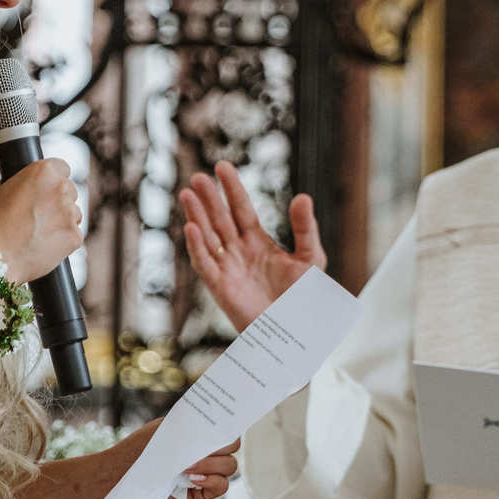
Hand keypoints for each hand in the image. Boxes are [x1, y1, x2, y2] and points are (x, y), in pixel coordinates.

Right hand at [0, 157, 84, 282]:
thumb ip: (10, 183)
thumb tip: (16, 186)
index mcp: (43, 172)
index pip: (61, 167)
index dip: (51, 178)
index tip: (45, 188)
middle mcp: (61, 189)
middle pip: (69, 190)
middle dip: (57, 200)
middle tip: (38, 214)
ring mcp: (71, 214)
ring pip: (73, 213)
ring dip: (61, 219)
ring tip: (38, 232)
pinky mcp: (75, 237)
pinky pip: (74, 234)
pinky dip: (62, 239)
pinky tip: (44, 245)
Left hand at [116, 423, 239, 498]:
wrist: (118, 475)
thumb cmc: (139, 450)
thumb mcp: (166, 429)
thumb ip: (193, 426)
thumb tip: (216, 423)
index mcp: (198, 436)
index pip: (226, 428)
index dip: (230, 426)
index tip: (222, 426)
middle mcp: (204, 454)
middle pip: (233, 447)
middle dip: (221, 445)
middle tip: (201, 448)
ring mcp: (203, 475)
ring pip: (230, 466)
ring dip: (212, 464)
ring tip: (188, 466)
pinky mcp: (198, 495)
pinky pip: (221, 486)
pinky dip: (212, 480)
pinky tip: (193, 479)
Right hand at [178, 163, 324, 329]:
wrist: (294, 331)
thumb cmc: (303, 298)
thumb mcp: (310, 258)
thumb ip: (305, 228)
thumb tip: (302, 196)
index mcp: (258, 241)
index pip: (242, 208)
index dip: (232, 188)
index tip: (222, 167)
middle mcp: (239, 251)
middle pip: (220, 219)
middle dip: (209, 198)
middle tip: (198, 176)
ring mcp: (228, 268)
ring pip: (208, 237)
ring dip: (197, 216)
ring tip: (187, 194)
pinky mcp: (221, 287)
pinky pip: (205, 264)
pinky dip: (197, 247)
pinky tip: (192, 228)